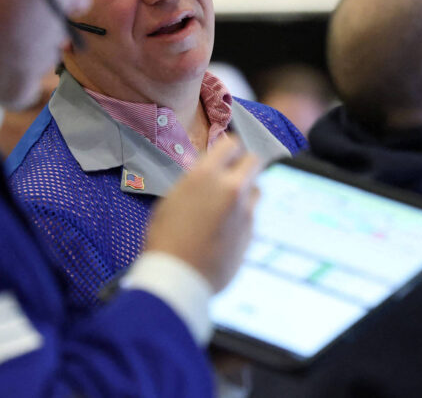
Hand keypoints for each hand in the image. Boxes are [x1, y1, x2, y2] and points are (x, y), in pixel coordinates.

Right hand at [144, 136, 261, 292]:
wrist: (178, 277)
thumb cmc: (164, 238)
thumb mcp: (172, 200)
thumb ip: (195, 184)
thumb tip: (208, 179)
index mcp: (206, 175)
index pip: (232, 144)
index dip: (228, 150)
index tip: (224, 156)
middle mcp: (231, 188)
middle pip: (253, 161)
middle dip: (244, 165)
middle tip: (231, 175)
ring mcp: (245, 211)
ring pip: (257, 188)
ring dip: (247, 191)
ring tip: (229, 204)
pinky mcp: (251, 233)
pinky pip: (252, 215)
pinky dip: (243, 216)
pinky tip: (226, 229)